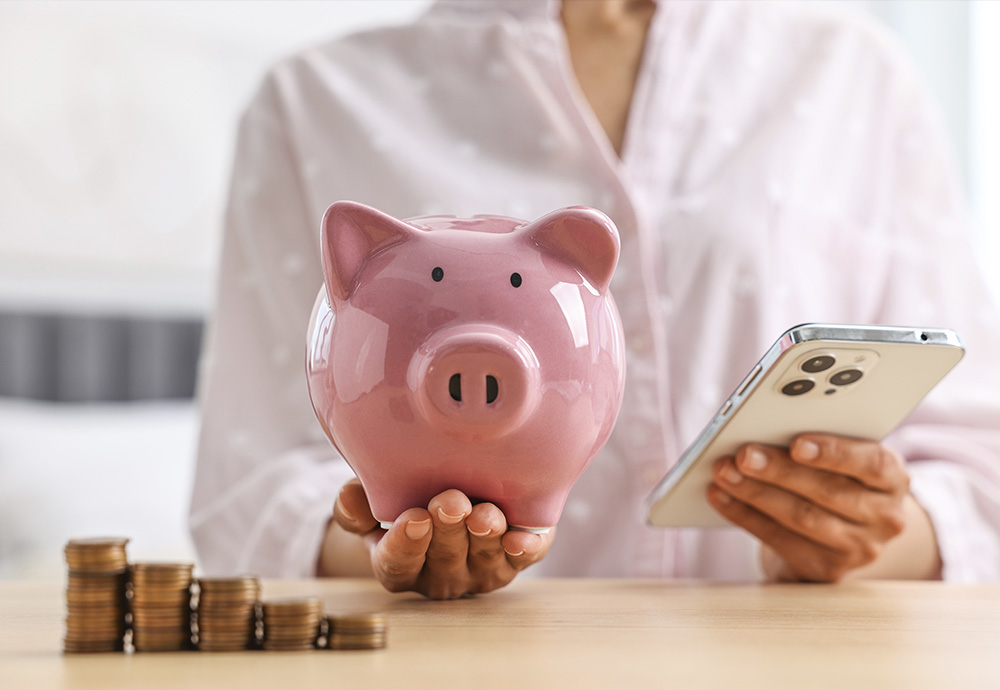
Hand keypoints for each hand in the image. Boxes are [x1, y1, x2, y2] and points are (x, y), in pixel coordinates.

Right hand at [331, 479, 553, 598]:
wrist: (453, 487)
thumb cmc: (408, 495)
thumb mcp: (376, 499)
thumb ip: (357, 502)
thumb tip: (349, 498)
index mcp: (403, 563)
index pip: (398, 565)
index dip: (405, 545)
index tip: (413, 518)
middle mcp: (443, 573)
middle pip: (445, 558)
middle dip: (448, 531)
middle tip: (450, 502)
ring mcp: (482, 568)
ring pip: (484, 558)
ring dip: (485, 537)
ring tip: (483, 514)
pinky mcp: (516, 556)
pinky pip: (525, 558)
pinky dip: (524, 550)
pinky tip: (521, 539)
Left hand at [706, 434, 918, 581]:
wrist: (846, 531)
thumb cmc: (837, 476)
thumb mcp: (842, 457)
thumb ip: (815, 442)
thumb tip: (765, 427)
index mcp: (892, 477)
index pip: (871, 463)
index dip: (833, 453)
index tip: (796, 443)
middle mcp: (884, 516)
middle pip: (828, 491)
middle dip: (779, 471)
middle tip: (743, 454)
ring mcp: (859, 548)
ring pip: (802, 518)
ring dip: (756, 493)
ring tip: (724, 472)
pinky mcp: (827, 569)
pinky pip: (780, 540)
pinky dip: (745, 515)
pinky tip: (721, 496)